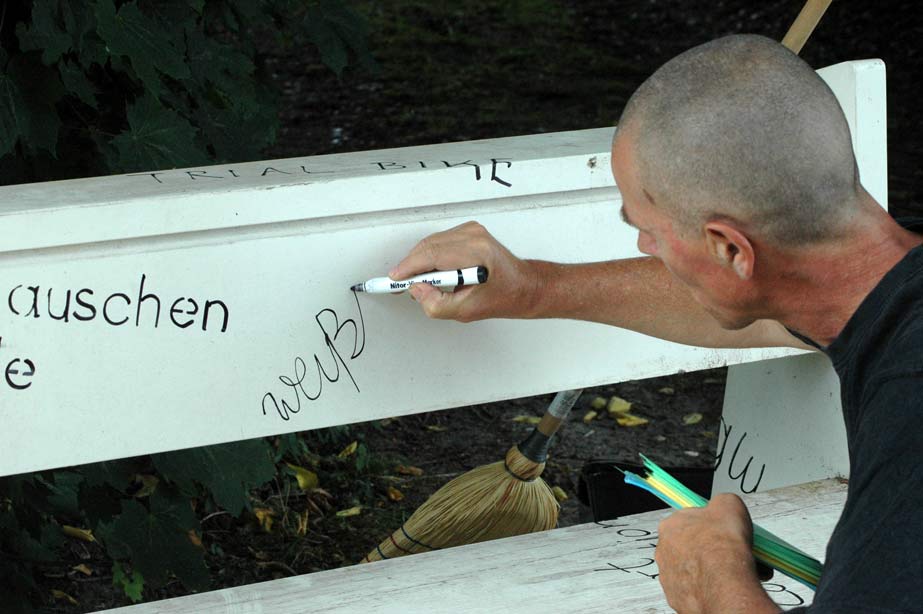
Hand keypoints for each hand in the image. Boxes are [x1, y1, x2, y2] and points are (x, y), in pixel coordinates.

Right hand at [389, 221, 538, 321]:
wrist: (522, 285)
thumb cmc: (502, 296)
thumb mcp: (466, 310)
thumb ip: (436, 304)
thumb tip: (416, 290)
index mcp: (476, 252)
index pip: (432, 254)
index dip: (408, 268)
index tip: (394, 279)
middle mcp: (473, 236)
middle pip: (427, 247)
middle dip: (411, 267)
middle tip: (401, 286)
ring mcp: (471, 230)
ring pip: (430, 244)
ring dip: (421, 263)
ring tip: (423, 284)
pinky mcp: (467, 231)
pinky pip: (438, 242)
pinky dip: (430, 257)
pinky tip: (436, 273)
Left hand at [655, 494, 779, 613]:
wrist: (725, 584)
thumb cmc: (723, 546)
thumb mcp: (730, 504)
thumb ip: (723, 501)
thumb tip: (725, 504)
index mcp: (670, 526)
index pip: (689, 520)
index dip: (711, 526)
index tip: (724, 531)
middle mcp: (664, 551)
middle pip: (693, 546)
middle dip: (713, 548)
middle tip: (734, 552)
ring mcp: (669, 576)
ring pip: (695, 570)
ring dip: (714, 569)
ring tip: (737, 570)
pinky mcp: (678, 598)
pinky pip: (698, 590)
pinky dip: (713, 588)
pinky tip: (730, 585)